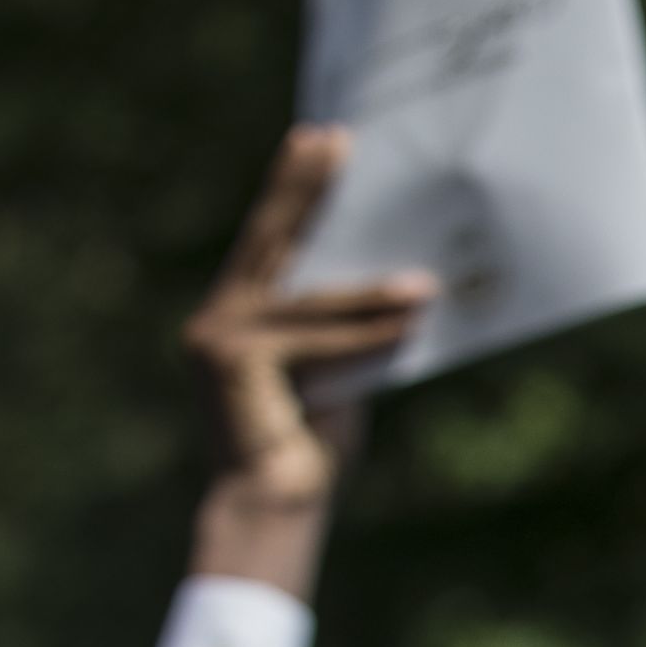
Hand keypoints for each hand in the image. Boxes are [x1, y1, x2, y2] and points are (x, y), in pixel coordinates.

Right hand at [184, 125, 433, 597]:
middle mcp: (220, 315)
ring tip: (425, 282)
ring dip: (372, 290)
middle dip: (307, 191)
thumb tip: (407, 286)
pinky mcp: (232, 361)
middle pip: (272, 241)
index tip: (322, 139)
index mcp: (241, 313)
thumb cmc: (310, 445)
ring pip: (308, 299)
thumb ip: (349, 330)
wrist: (275, 506)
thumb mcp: (339, 373)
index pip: (273, 241)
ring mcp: (219, 336)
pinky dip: (366, 336)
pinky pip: (315, 340)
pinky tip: (409, 324)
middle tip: (337, 141)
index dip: (296, 189)